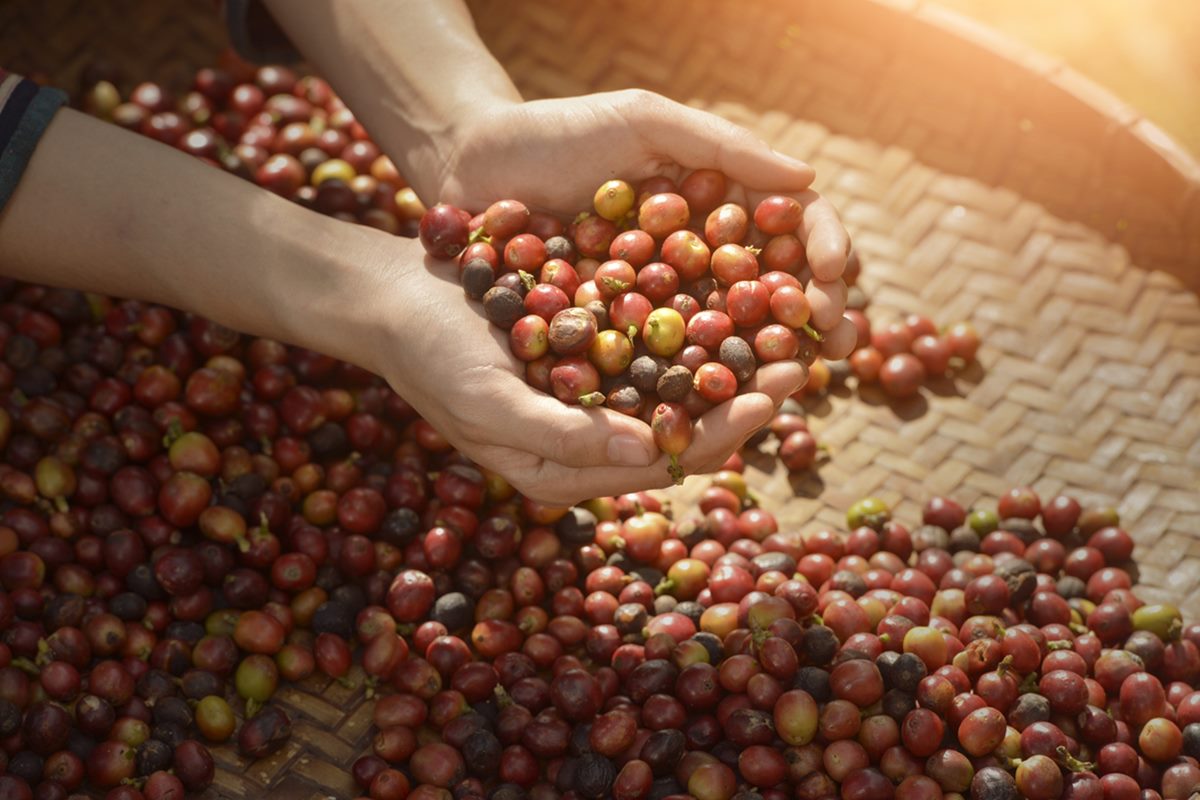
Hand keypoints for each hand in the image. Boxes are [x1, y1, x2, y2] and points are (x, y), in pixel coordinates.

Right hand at [368, 245, 808, 505]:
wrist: (391, 298)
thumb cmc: (429, 356)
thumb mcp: (487, 401)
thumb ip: (564, 435)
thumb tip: (650, 455)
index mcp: (565, 471)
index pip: (662, 464)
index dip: (721, 434)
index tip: (772, 398)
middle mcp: (587, 441)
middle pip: (683, 431)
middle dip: (743, 399)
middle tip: (802, 362)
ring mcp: (590, 397)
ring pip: (677, 390)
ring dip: (730, 364)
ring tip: (786, 331)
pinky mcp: (589, 351)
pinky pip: (655, 349)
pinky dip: (695, 331)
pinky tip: (734, 296)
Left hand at [431, 90, 857, 359]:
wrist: (469, 167)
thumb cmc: (557, 133)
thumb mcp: (641, 122)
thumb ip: (720, 146)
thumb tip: (810, 181)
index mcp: (720, 205)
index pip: (793, 229)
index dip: (822, 254)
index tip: (829, 279)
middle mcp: (701, 259)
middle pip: (775, 292)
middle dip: (814, 319)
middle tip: (834, 345)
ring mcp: (661, 303)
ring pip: (729, 339)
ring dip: (767, 364)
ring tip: (790, 382)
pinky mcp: (617, 340)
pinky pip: (663, 368)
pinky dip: (694, 388)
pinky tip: (716, 406)